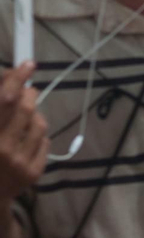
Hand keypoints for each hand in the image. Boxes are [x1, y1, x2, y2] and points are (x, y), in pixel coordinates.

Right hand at [0, 63, 47, 203]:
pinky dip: (37, 137)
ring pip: (39, 123)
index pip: (4, 101)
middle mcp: (0, 149)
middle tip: (28, 90)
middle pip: (24, 108)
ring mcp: (18, 163)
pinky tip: (24, 144)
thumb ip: (0, 103)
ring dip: (33, 116)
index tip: (28, 64)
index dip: (16, 79)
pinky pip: (44, 142)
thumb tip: (10, 77)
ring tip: (22, 122)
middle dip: (29, 94)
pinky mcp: (33, 173)